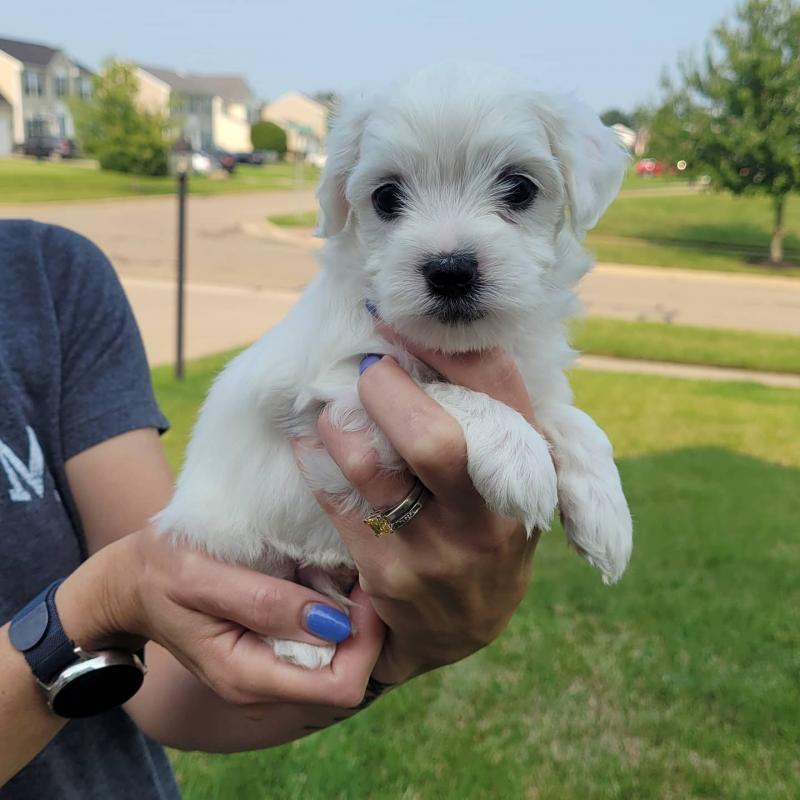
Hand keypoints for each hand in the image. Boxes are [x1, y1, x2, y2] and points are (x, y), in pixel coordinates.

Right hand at [54, 526, 384, 708]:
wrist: (130, 582)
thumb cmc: (160, 571)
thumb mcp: (204, 577)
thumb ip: (265, 603)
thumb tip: (333, 623)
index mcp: (249, 676)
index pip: (341, 686)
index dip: (366, 640)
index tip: (367, 589)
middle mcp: (266, 682)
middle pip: (350, 672)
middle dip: (364, 625)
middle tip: (358, 571)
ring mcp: (271, 667)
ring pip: (340, 654)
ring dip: (349, 612)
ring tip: (339, 567)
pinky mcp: (273, 647)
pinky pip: (321, 636)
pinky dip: (332, 605)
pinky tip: (321, 571)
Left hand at [304, 339, 540, 683]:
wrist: (463, 628)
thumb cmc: (486, 530)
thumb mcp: (514, 481)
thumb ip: (492, 421)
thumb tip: (432, 342)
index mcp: (527, 477)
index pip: (497, 391)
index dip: (446, 346)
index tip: (402, 323)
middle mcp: (488, 518)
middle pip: (433, 439)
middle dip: (386, 389)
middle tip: (366, 369)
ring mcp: (436, 553)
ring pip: (371, 470)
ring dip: (340, 423)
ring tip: (334, 407)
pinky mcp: (388, 576)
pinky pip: (337, 503)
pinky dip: (316, 459)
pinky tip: (310, 441)